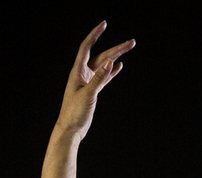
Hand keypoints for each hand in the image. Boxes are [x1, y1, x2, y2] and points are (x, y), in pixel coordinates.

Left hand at [56, 22, 133, 139]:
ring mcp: (88, 82)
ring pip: (104, 66)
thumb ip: (99, 78)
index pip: (87, 47)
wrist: (70, 130)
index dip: (95, 34)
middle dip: (116, 48)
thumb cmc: (74, 113)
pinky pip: (104, 78)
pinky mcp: (93, 91)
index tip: (104, 24)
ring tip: (129, 49)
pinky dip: (112, 71)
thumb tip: (109, 61)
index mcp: (78, 72)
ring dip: (116, 57)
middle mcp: (82, 74)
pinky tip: (119, 66)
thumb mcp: (88, 94)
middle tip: (131, 43)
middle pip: (101, 56)